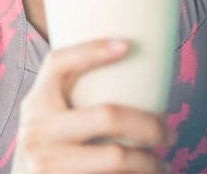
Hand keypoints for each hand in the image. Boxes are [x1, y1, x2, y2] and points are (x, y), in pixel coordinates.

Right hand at [11, 39, 174, 172]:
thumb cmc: (54, 148)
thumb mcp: (52, 119)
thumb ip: (76, 100)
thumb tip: (135, 68)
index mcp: (37, 102)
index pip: (57, 63)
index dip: (90, 50)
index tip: (127, 45)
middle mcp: (36, 131)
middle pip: (107, 115)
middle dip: (150, 125)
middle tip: (170, 134)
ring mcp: (45, 163)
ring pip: (115, 156)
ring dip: (149, 161)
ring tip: (163, 164)